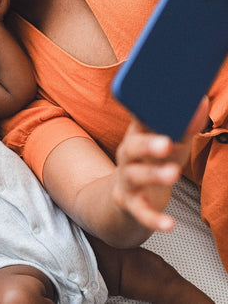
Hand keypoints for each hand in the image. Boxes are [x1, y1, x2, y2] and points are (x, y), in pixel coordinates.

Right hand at [112, 98, 208, 231]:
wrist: (123, 200)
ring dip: (153, 175)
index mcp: (136, 136)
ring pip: (135, 176)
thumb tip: (202, 100)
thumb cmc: (151, 165)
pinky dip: (153, 219)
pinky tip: (169, 224)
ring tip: (173, 173)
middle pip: (132, 147)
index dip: (149, 112)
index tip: (167, 104)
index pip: (139, 120)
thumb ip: (183, 128)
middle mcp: (127, 156)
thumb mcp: (165, 146)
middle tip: (166, 142)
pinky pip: (140, 213)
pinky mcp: (130, 204)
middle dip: (148, 144)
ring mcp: (126, 181)